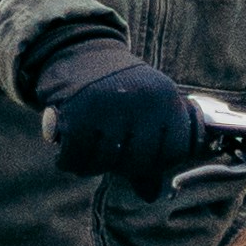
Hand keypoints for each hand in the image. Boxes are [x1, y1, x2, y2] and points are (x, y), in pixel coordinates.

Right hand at [38, 44, 196, 200]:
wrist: (80, 51)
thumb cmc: (119, 90)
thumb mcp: (146, 112)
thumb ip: (153, 151)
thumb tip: (150, 194)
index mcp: (167, 99)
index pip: (177, 151)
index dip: (159, 161)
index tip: (143, 155)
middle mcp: (143, 101)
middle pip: (140, 162)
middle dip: (123, 166)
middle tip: (111, 154)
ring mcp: (111, 106)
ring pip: (106, 163)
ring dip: (92, 165)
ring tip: (88, 153)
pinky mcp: (79, 112)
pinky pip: (76, 157)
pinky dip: (69, 161)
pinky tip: (68, 155)